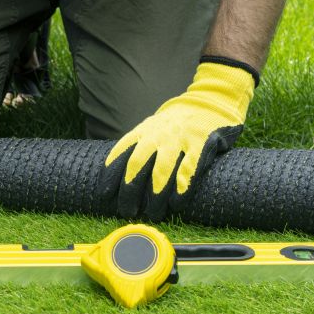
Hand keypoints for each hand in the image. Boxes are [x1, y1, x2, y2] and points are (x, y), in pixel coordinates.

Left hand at [100, 62, 255, 220]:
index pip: (120, 153)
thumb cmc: (177, 122)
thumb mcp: (153, 127)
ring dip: (154, 195)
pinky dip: (181, 187)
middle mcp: (158, 135)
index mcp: (143, 131)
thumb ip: (139, 145)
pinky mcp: (201, 144)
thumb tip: (119, 176)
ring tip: (152, 213)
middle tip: (126, 211)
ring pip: (161, 170)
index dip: (110, 175)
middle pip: (137, 165)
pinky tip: (177, 203)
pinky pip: (189, 168)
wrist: (210, 100)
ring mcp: (179, 139)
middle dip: (129, 191)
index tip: (103, 195)